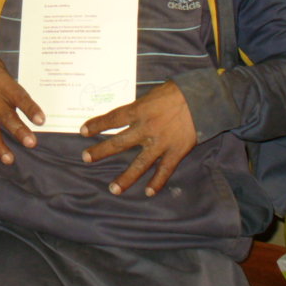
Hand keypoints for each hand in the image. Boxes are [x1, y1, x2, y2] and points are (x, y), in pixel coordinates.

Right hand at [0, 47, 44, 163]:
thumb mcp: (3, 73)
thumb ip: (13, 92)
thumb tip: (31, 113)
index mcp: (1, 82)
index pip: (18, 96)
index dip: (30, 108)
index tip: (41, 120)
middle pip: (4, 115)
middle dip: (18, 130)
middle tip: (31, 143)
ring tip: (9, 159)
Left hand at [80, 80, 196, 196]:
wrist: (202, 98)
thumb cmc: (176, 92)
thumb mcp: (151, 95)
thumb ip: (139, 108)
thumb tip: (126, 116)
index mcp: (138, 111)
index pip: (112, 119)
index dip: (97, 125)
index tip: (83, 131)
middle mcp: (146, 129)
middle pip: (118, 143)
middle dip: (101, 151)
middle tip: (86, 158)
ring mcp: (160, 143)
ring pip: (139, 164)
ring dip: (126, 178)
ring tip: (113, 189)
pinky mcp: (176, 152)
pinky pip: (164, 171)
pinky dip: (157, 183)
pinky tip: (148, 192)